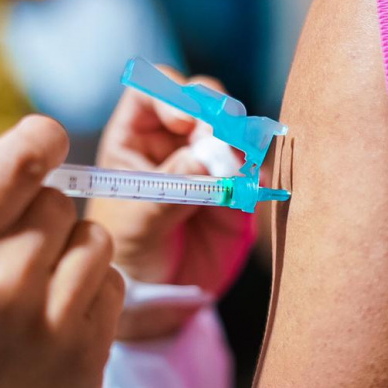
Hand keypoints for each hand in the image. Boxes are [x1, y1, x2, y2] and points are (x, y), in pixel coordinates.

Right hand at [0, 116, 124, 387]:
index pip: (22, 158)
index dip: (39, 138)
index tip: (42, 141)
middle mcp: (7, 285)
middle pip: (60, 200)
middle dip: (39, 212)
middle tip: (13, 246)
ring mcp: (53, 326)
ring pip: (97, 239)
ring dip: (71, 249)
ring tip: (38, 281)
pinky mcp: (88, 358)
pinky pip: (113, 286)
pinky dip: (90, 290)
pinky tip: (55, 314)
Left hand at [87, 69, 254, 295]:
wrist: (157, 295)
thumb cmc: (128, 254)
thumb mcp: (136, 222)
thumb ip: (168, 189)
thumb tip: (205, 159)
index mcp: (135, 137)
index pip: (152, 92)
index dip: (172, 96)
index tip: (185, 121)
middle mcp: (173, 140)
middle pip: (201, 100)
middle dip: (215, 113)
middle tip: (222, 143)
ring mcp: (209, 160)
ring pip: (234, 129)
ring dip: (241, 141)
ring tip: (236, 170)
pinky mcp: (237, 187)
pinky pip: (256, 167)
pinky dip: (259, 171)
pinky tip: (254, 186)